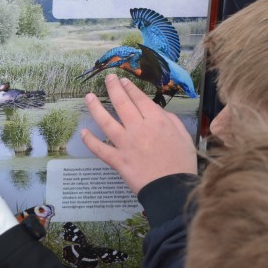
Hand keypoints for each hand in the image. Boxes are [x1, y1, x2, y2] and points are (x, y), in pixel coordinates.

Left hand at [80, 74, 196, 194]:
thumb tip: (159, 112)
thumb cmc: (182, 163)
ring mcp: (126, 144)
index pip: (140, 99)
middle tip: (107, 79)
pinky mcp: (118, 160)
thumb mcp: (184, 137)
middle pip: (122, 104)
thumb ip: (171, 121)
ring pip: (106, 122)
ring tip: (88, 97)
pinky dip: (90, 141)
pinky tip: (83, 132)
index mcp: (157, 121)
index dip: (130, 88)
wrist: (172, 188)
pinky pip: (100, 149)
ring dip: (95, 108)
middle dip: (113, 88)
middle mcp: (139, 129)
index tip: (122, 81)